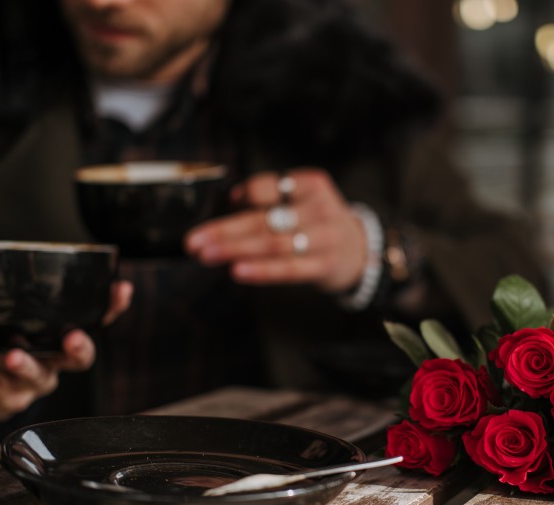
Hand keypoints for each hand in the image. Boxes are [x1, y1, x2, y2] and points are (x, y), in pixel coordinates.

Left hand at [0, 280, 132, 424]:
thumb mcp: (10, 319)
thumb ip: (16, 301)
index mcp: (63, 338)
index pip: (96, 321)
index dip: (113, 306)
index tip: (121, 289)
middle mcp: (56, 361)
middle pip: (80, 358)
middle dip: (80, 348)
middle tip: (73, 338)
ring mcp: (35, 382)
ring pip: (39, 376)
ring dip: (26, 365)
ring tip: (12, 355)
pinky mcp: (10, 398)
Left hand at [185, 169, 367, 292]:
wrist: (360, 251)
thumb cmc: (318, 223)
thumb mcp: (302, 200)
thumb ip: (269, 199)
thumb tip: (229, 200)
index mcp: (311, 184)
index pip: (267, 186)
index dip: (241, 195)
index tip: (222, 205)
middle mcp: (320, 208)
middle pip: (263, 218)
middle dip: (223, 230)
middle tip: (193, 241)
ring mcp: (325, 237)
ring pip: (272, 243)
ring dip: (234, 250)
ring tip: (205, 255)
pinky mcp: (326, 265)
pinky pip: (289, 268)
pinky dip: (261, 270)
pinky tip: (237, 271)